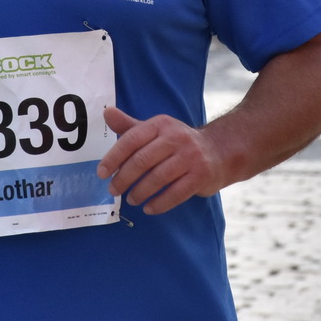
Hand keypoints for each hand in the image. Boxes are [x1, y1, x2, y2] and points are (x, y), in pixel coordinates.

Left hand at [97, 106, 225, 214]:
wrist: (219, 151)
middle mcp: (176, 138)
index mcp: (161, 124)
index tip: (101, 173)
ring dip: (140, 192)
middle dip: (124, 178)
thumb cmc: (178, 143)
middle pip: (143, 160)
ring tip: (131, 200)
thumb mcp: (155, 130)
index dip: (113, 157)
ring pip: (158, 178)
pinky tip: (149, 208)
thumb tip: (106, 111)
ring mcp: (190, 157)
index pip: (132, 139)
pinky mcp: (201, 175)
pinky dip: (159, 203)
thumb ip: (130, 126)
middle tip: (113, 190)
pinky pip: (176, 193)